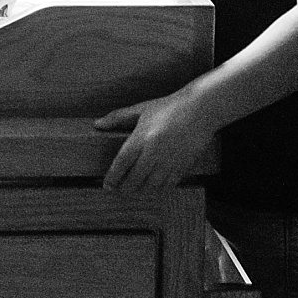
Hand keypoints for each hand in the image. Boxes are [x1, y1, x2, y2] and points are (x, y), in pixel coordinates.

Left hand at [95, 91, 217, 190]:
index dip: (113, 177)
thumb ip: (118, 117)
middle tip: (119, 190)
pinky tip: (152, 186)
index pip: (122, 163)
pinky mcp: (183, 166)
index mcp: (142, 137)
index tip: (106, 186)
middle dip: (125, 188)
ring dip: (141, 190)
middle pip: (135, 179)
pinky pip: (168, 185)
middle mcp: (154, 152)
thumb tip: (97, 124)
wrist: (200, 110)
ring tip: (134, 189)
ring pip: (151, 186)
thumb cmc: (169, 107)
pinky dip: (158, 189)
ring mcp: (170, 161)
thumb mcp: (141, 109)